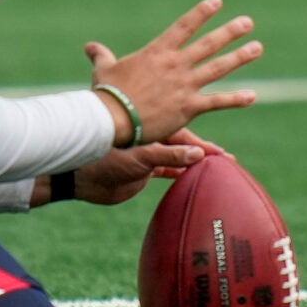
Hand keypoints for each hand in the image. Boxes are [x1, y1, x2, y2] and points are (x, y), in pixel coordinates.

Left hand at [48, 137, 209, 206]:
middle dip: (204, 151)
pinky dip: (180, 173)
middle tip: (226, 160)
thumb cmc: (104, 160)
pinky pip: (166, 170)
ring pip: (177, 157)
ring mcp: (147, 154)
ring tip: (215, 169)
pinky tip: (194, 178)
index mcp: (150, 128)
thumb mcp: (139, 158)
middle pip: (184, 144)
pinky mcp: (142, 170)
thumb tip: (196, 155)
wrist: (80, 176)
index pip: (182, 133)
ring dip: (194, 163)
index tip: (220, 152)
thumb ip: (167, 156)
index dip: (201, 144)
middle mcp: (151, 138)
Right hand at [87, 0, 258, 145]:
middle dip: (230, 31)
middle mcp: (176, 64)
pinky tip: (252, 96)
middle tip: (247, 22)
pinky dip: (235, 99)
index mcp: (157, 52)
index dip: (201, 12)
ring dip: (239, 57)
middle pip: (209, 43)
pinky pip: (217, 102)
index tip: (217, 1)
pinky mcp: (189, 107)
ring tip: (257, 47)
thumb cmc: (107, 93)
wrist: (113, 118)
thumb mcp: (104, 69)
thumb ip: (102, 56)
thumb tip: (91, 47)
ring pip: (218, 67)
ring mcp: (185, 85)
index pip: (184, 26)